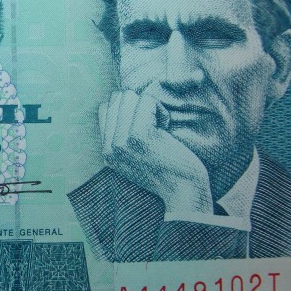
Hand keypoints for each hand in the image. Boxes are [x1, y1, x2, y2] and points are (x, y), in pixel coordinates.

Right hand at [99, 91, 213, 215]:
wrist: (184, 192)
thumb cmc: (169, 173)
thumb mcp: (136, 159)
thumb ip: (123, 138)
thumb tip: (122, 102)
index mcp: (107, 152)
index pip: (106, 109)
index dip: (128, 108)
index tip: (145, 127)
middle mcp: (110, 147)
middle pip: (116, 99)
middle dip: (138, 105)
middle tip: (154, 126)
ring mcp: (122, 141)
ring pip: (129, 97)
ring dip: (150, 107)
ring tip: (160, 128)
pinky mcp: (139, 135)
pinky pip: (147, 101)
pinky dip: (160, 110)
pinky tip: (167, 128)